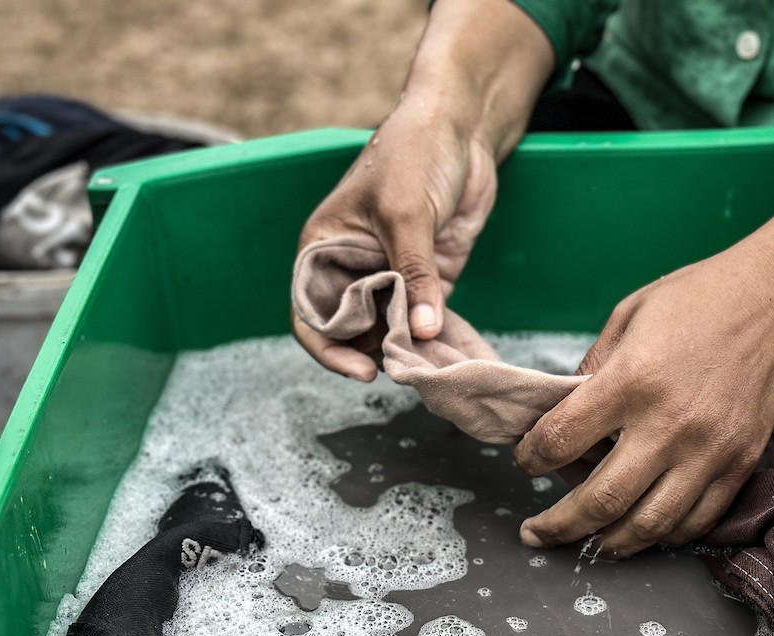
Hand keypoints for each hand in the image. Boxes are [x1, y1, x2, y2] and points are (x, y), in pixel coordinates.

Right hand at [292, 0, 552, 381]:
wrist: (461, 127)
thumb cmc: (413, 153)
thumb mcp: (405, 213)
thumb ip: (413, 273)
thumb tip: (421, 331)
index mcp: (324, 249)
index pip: (312, 313)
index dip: (330, 348)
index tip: (363, 370)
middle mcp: (352, 268)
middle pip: (351, 330)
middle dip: (373, 353)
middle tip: (405, 369)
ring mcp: (390, 276)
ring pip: (389, 330)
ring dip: (406, 351)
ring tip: (428, 368)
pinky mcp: (428, 279)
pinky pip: (424, 320)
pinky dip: (432, 339)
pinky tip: (446, 356)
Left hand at [515, 248, 773, 557]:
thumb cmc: (698, 298)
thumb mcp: (627, 316)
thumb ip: (591, 371)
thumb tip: (564, 417)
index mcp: (631, 380)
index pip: (561, 440)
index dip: (531, 459)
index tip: (525, 462)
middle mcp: (670, 424)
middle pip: (601, 501)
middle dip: (558, 526)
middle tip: (536, 533)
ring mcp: (709, 450)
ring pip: (649, 525)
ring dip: (610, 544)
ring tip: (588, 544)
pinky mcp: (740, 464)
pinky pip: (697, 521)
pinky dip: (664, 536)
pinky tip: (643, 531)